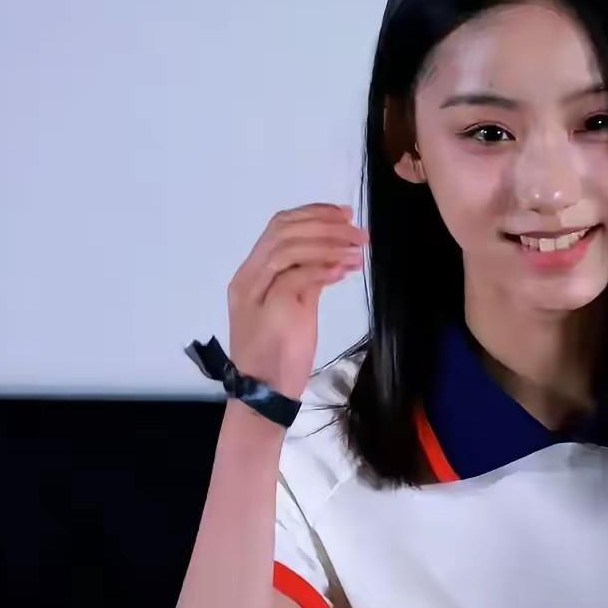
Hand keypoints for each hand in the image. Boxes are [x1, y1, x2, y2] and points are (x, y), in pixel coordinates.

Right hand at [226, 203, 367, 400]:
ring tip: (358, 250)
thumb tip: (330, 260)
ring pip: (289, 247)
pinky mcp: (274, 310)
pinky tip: (345, 269)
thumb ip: (305, 282)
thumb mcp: (295, 311)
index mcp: (250, 275)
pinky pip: (296, 276)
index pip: (278, 227)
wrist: (264, 393)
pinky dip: (323, 268)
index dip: (312, 214)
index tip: (343, 215)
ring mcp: (258, 294)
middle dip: (325, 224)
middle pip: (283, 230)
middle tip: (358, 231)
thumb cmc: (278, 356)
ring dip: (328, 243)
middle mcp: (249, 278)